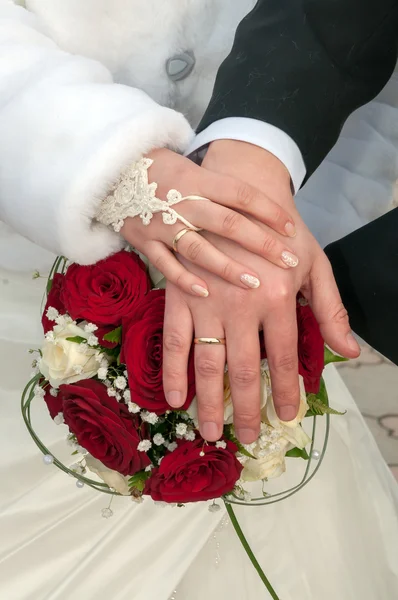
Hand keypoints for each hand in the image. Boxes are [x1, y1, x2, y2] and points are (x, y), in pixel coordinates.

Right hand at [120, 148, 298, 297]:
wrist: (114, 170)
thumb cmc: (163, 172)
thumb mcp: (194, 170)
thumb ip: (222, 191)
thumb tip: (262, 210)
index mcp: (199, 180)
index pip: (242, 195)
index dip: (269, 211)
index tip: (292, 229)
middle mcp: (183, 202)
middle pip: (229, 223)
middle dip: (261, 243)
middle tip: (288, 260)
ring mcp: (162, 224)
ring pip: (200, 249)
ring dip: (228, 267)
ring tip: (255, 283)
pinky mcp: (144, 241)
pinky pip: (167, 265)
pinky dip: (186, 280)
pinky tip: (206, 293)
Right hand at [162, 142, 359, 443]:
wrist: (236, 189)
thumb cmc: (280, 229)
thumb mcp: (314, 263)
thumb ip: (329, 309)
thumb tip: (348, 351)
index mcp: (278, 297)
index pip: (286, 358)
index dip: (288, 392)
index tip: (287, 417)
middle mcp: (241, 305)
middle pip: (246, 370)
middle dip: (246, 409)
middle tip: (245, 437)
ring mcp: (206, 301)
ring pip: (208, 364)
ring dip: (209, 402)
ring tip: (211, 433)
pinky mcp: (179, 295)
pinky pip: (173, 341)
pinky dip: (172, 372)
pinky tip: (174, 399)